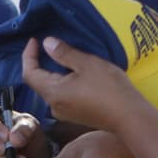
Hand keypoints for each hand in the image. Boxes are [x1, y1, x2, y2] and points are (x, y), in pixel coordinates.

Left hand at [21, 36, 143, 130]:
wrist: (129, 117)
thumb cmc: (109, 88)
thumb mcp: (87, 64)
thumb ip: (64, 53)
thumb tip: (47, 43)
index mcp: (53, 93)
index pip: (30, 73)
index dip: (28, 55)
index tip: (35, 40)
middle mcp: (54, 106)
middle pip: (40, 82)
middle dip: (41, 63)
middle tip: (49, 45)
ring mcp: (65, 113)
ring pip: (52, 89)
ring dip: (54, 72)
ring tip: (65, 56)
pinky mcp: (76, 115)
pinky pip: (62, 95)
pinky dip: (64, 81)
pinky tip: (76, 73)